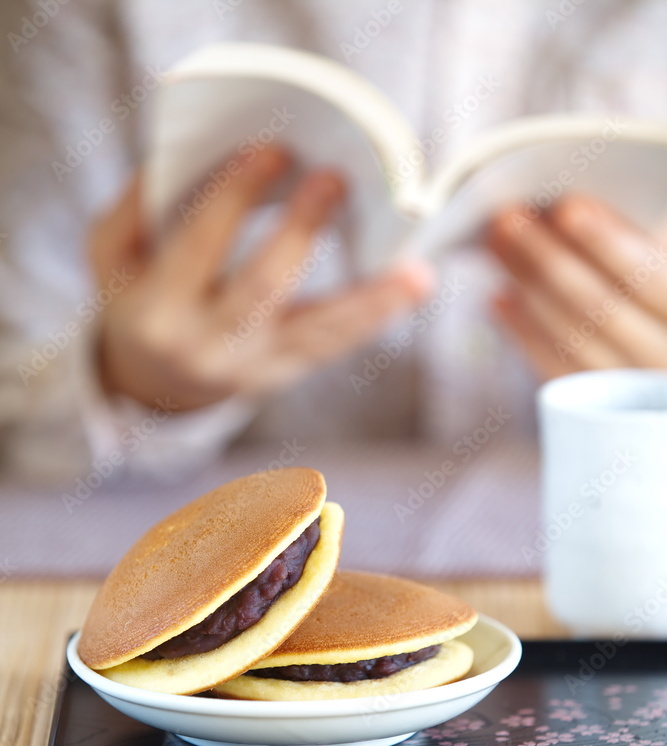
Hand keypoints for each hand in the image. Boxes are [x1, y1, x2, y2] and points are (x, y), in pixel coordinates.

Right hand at [90, 146, 432, 409]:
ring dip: (369, 300)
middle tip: (334, 179)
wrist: (151, 380)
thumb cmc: (136, 296)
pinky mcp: (281, 374)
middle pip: (261, 289)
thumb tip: (208, 151)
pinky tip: (411, 286)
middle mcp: (204, 347)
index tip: (270, 151)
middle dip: (299, 233)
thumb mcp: (113, 253)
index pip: (198, 247)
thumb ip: (141, 204)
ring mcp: (248, 368)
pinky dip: (373, 314)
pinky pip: (332, 345)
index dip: (233, 198)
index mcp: (156, 311)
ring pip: (315, 334)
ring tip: (415, 272)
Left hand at [486, 195, 666, 378]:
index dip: (610, 242)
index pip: (651, 279)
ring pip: (575, 340)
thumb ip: (633, 249)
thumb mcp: (654, 273)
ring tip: (498, 247)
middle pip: (602, 309)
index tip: (567, 206)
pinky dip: (526, 332)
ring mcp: (637, 396)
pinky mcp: (601, 414)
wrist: (652, 357)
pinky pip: (559, 372)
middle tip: (505, 220)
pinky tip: (500, 298)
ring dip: (529, 287)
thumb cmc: (652, 298)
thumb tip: (565, 210)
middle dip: (549, 260)